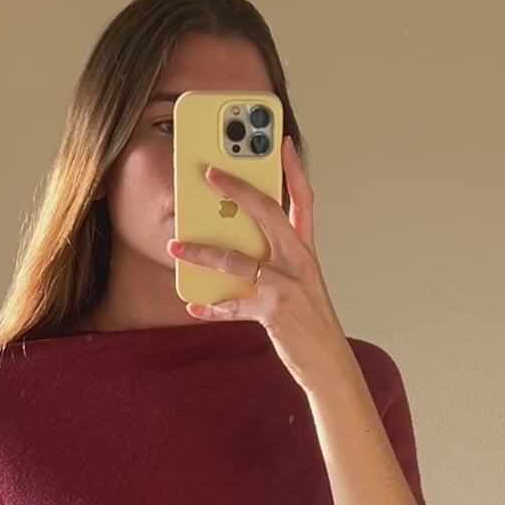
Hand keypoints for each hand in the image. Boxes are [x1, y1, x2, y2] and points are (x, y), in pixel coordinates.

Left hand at [165, 135, 353, 394]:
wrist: (329, 364)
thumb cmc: (309, 322)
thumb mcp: (299, 284)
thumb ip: (274, 259)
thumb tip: (234, 243)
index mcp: (306, 250)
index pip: (302, 199)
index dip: (292, 168)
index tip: (280, 141)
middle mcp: (299, 261)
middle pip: (267, 212)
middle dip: (236, 189)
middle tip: (208, 172)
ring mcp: (288, 285)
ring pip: (238, 260)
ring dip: (202, 251)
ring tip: (175, 245)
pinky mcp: (275, 312)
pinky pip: (233, 305)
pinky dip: (212, 307)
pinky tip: (194, 306)